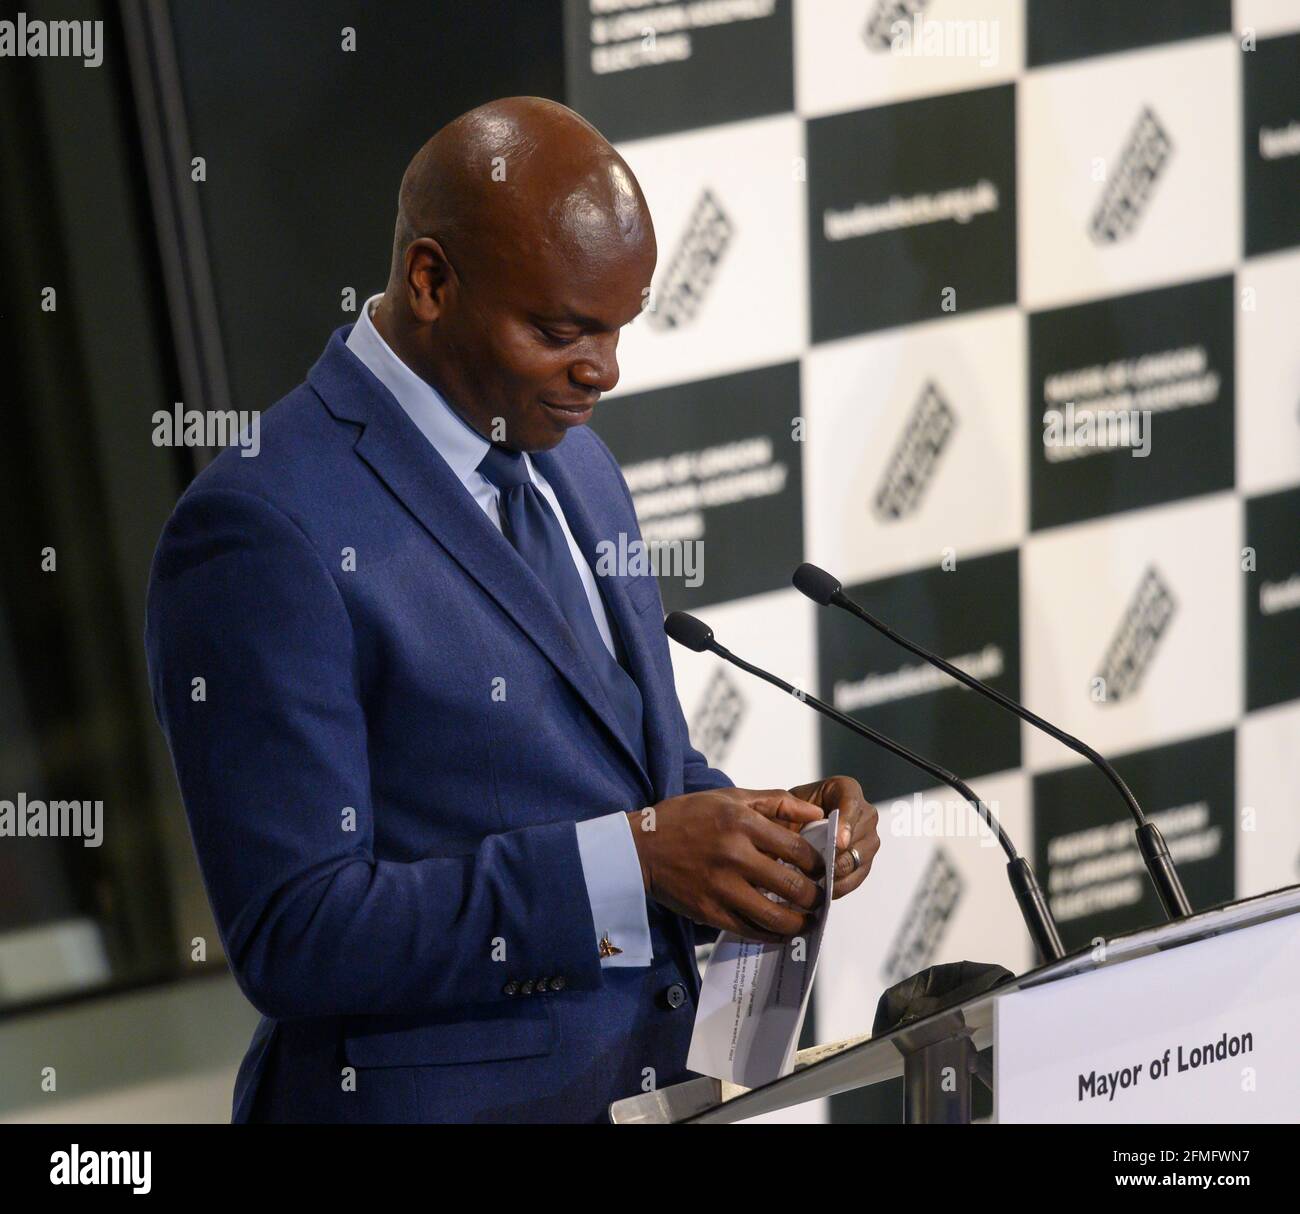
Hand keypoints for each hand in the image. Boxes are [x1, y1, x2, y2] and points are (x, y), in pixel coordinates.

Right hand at [627, 787, 825, 942]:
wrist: (641, 847)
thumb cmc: (688, 817)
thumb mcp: (730, 797)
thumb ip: (777, 802)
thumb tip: (817, 813)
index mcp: (742, 823)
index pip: (798, 850)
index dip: (818, 865)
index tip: (821, 871)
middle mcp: (734, 856)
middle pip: (793, 887)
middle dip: (815, 898)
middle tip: (819, 899)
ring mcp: (721, 887)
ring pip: (775, 917)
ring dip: (800, 924)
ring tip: (807, 921)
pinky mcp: (709, 911)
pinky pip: (750, 931)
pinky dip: (771, 935)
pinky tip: (780, 931)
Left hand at [788, 776, 879, 898]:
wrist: (790, 828)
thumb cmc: (788, 813)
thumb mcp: (784, 805)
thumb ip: (789, 810)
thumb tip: (806, 828)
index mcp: (845, 790)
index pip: (851, 802)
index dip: (847, 823)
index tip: (839, 842)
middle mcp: (863, 812)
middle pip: (863, 833)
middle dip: (843, 855)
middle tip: (827, 870)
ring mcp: (867, 838)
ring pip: (861, 857)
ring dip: (841, 873)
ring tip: (822, 884)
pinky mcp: (864, 862)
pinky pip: (858, 876)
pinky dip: (842, 885)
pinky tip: (825, 891)